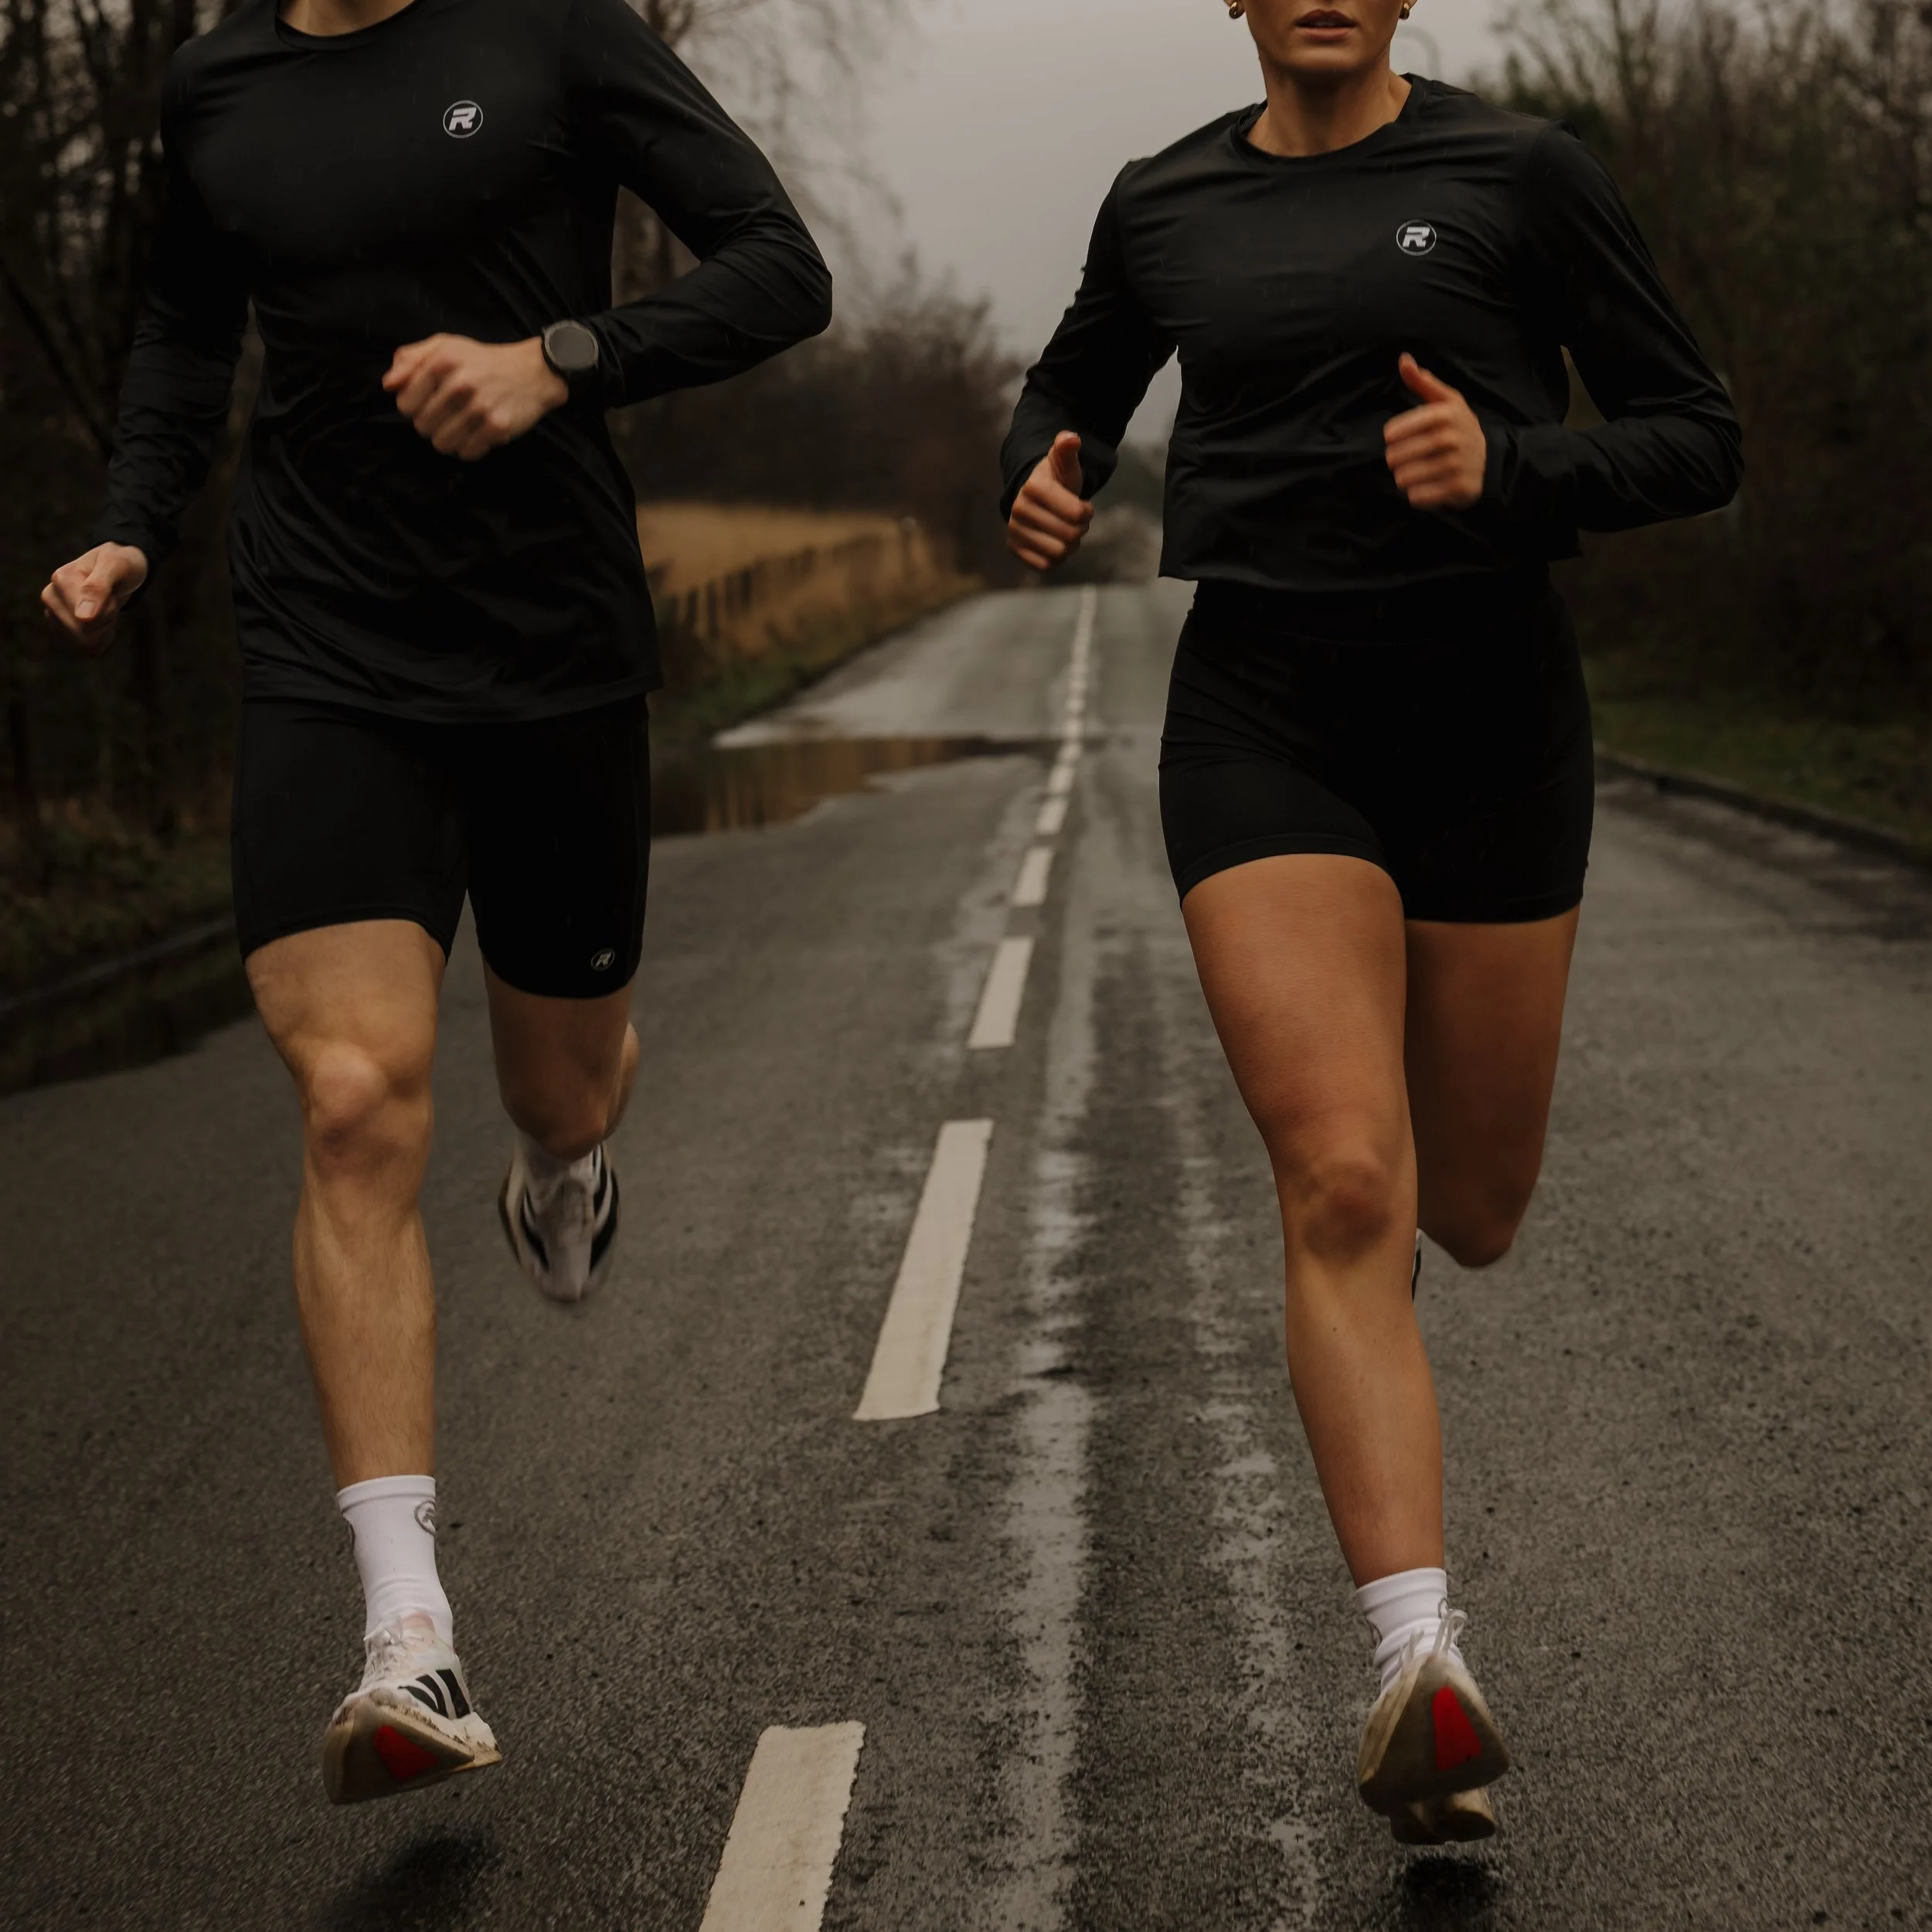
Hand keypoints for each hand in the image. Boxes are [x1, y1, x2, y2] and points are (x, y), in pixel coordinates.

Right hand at [41, 543, 149, 653]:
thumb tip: (82, 617)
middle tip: (109, 598)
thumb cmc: (119, 563)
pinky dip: (103, 638)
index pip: (86, 620)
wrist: (119, 568)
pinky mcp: (63, 630)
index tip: (109, 587)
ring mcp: (54, 615)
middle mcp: (50, 598)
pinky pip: (89, 650)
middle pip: (84, 634)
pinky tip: (103, 620)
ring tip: (105, 606)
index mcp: (60, 580)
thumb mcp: (116, 567)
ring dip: (105, 629)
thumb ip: (98, 588)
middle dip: (106, 619)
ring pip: (86, 644)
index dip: (107, 608)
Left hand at [383, 334, 568, 460]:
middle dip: (432, 425)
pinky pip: (468, 453)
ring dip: (450, 439)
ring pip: (442, 444)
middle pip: (422, 427)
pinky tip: (478, 434)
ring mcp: (479, 407)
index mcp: (442, 362)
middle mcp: (459, 384)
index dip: (413, 408)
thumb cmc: (483, 360)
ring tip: (461, 426)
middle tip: (448, 415)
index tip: (429, 403)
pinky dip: (470, 448)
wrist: (533, 372)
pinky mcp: (497, 427)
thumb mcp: (445, 346)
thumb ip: (411, 359)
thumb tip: (389, 386)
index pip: (405, 404)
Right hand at [1007, 431, 1094, 570]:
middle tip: (1073, 520)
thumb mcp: (1064, 463)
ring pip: (1060, 552)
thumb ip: (1067, 449)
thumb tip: (1070, 438)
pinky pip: (1046, 564)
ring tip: (1063, 530)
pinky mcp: (1014, 549)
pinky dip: (1056, 557)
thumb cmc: (1056, 480)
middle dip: (1079, 529)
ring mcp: (1015, 530)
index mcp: (1033, 487)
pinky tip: (1053, 541)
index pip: (1078, 514)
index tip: (1082, 505)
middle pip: (1071, 536)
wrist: (1036, 497)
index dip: (1086, 512)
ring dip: (1069, 544)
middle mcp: (1019, 509)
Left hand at [1384, 354, 1486, 510]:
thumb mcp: (1446, 401)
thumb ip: (1423, 382)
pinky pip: (1418, 497)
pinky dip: (1415, 494)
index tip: (1393, 438)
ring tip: (1411, 472)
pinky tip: (1423, 487)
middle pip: (1398, 456)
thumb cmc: (1460, 427)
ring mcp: (1455, 465)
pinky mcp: (1457, 488)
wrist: (1492, 459)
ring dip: (1403, 478)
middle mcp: (1451, 439)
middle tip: (1401, 458)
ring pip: (1405, 478)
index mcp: (1445, 414)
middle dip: (1395, 459)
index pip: (1398, 429)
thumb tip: (1403, 359)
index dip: (1392, 436)